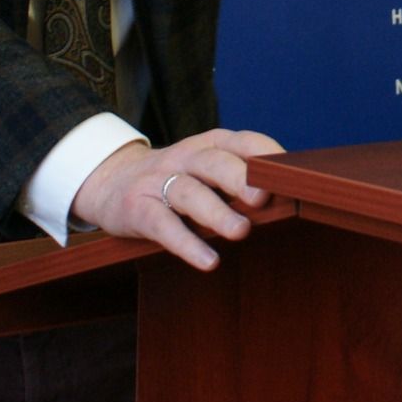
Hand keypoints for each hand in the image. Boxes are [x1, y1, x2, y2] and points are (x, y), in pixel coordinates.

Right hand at [70, 128, 284, 270]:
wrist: (109, 182)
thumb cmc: (176, 179)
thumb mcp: (205, 169)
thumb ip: (240, 178)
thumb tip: (292, 198)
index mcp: (208, 145)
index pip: (241, 141)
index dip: (265, 153)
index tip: (290, 172)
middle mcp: (184, 158)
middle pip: (214, 162)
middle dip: (240, 178)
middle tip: (263, 199)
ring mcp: (158, 181)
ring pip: (189, 192)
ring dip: (216, 213)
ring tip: (241, 232)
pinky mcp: (137, 209)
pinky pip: (163, 225)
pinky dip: (186, 244)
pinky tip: (208, 261)